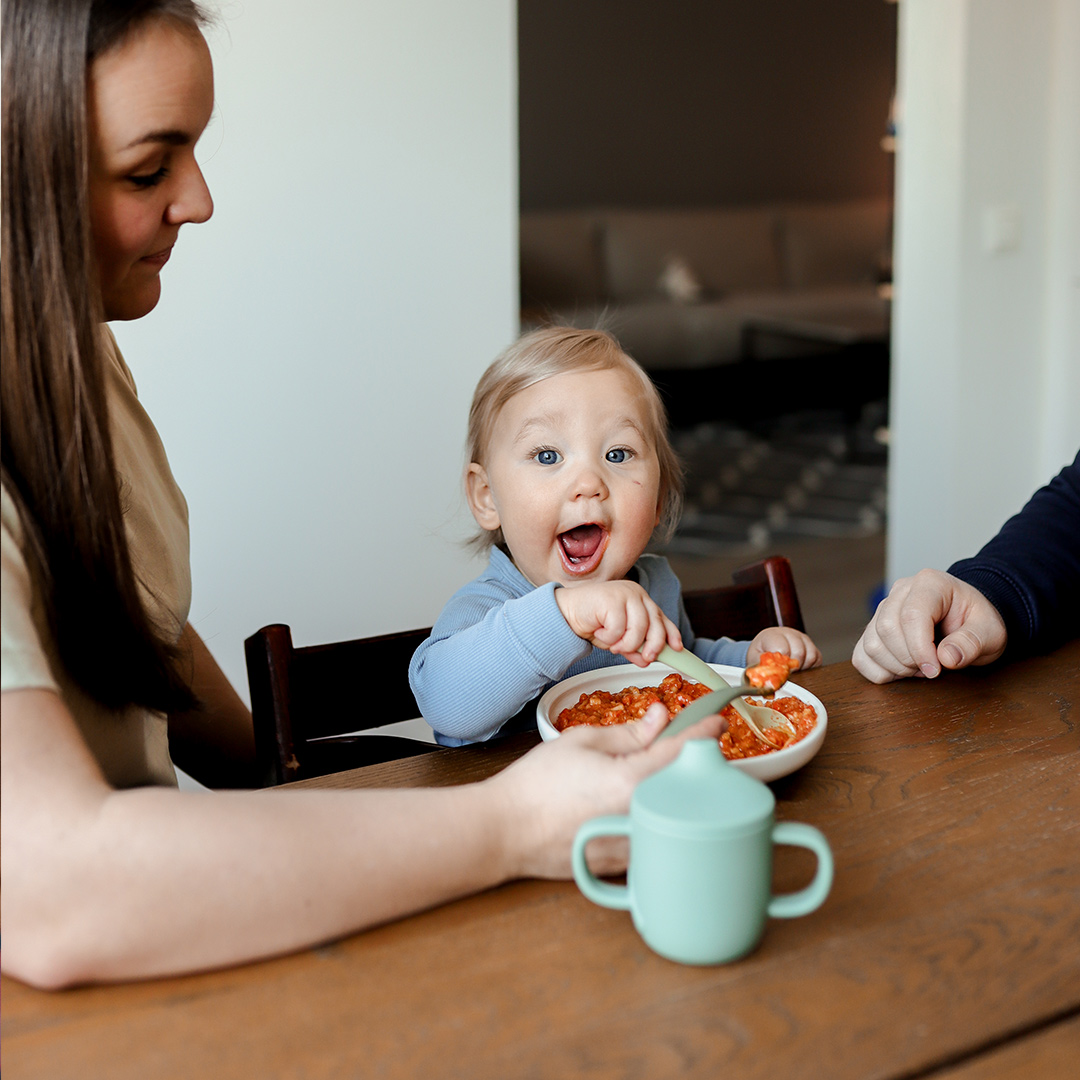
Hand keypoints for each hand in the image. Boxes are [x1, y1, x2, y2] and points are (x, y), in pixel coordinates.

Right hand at [491, 703, 725, 878]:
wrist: (506, 830)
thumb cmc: (536, 784)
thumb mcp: (581, 742)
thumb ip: (628, 733)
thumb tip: (659, 719)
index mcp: (630, 782)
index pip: (680, 752)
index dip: (702, 732)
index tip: (716, 722)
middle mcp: (639, 817)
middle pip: (685, 786)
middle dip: (688, 765)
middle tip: (684, 748)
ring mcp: (633, 845)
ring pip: (673, 814)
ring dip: (674, 794)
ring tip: (655, 779)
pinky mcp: (624, 864)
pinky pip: (653, 836)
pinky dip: (655, 818)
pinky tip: (638, 806)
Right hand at [556, 580, 681, 665]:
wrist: (566, 611)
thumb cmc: (592, 621)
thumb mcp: (618, 638)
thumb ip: (634, 647)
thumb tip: (646, 660)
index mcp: (640, 600)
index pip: (662, 618)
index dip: (671, 634)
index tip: (677, 648)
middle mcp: (636, 594)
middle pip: (655, 625)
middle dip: (652, 647)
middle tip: (644, 658)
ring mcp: (625, 594)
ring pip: (639, 630)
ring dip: (625, 644)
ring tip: (612, 644)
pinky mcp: (612, 599)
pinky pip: (619, 629)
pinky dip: (608, 638)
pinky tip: (599, 631)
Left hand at [746, 627, 821, 669]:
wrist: (765, 647)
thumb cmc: (760, 653)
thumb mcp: (754, 659)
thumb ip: (758, 667)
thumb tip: (766, 681)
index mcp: (772, 635)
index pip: (783, 649)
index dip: (782, 664)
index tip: (778, 671)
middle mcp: (789, 633)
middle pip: (799, 652)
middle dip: (792, 667)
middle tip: (785, 673)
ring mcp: (802, 638)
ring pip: (810, 656)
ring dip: (802, 668)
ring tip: (791, 670)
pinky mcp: (812, 646)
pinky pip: (817, 658)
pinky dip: (810, 667)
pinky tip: (799, 668)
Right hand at [852, 569, 1007, 682]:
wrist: (968, 620)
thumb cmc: (977, 622)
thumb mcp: (990, 632)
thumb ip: (972, 642)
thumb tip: (946, 658)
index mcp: (930, 584)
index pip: (912, 615)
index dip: (920, 648)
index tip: (936, 670)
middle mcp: (900, 591)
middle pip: (886, 629)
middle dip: (908, 659)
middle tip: (932, 668)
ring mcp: (882, 610)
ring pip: (871, 644)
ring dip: (895, 667)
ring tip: (920, 667)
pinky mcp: (872, 630)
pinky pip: (861, 656)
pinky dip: (879, 672)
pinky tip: (903, 670)